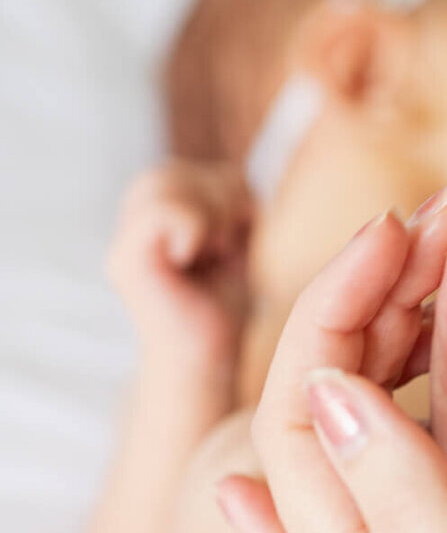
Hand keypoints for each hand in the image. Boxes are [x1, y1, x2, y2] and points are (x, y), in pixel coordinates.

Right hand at [106, 160, 254, 372]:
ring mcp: (122, 244)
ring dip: (208, 214)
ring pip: (163, 184)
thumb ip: (227, 203)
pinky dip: (191, 227)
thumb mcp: (231, 241)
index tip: (232, 237)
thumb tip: (239, 175)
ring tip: (212, 253)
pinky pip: (159, 214)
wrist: (207, 360)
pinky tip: (195, 257)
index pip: (184, 171)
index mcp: (150, 218)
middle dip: (217, 200)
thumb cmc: (219, 306)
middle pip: (170, 172)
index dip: (223, 192)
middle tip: (224, 246)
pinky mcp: (125, 263)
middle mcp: (129, 228)